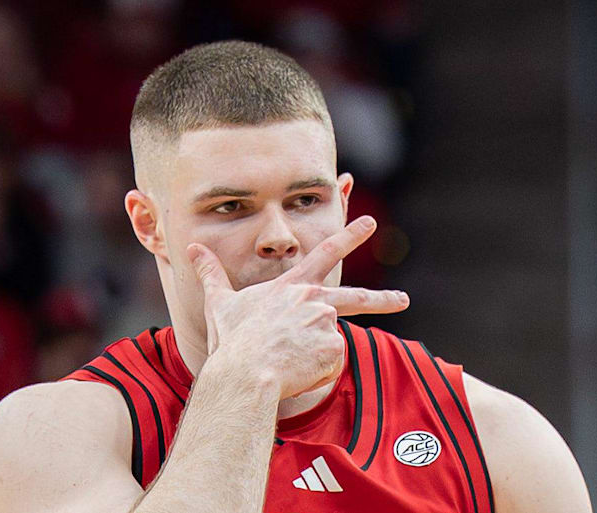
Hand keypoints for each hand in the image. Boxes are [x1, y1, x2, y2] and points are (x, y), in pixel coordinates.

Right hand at [187, 215, 408, 399]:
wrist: (246, 372)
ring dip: (311, 356)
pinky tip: (295, 374)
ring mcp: (327, 324)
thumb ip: (211, 273)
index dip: (349, 235)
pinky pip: (329, 366)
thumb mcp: (220, 303)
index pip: (326, 252)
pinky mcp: (334, 350)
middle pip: (356, 298)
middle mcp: (315, 301)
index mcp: (293, 287)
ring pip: (327, 343)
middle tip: (404, 301)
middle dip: (384, 299)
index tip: (369, 223)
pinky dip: (314, 374)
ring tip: (289, 362)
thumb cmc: (233, 338)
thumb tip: (192, 249)